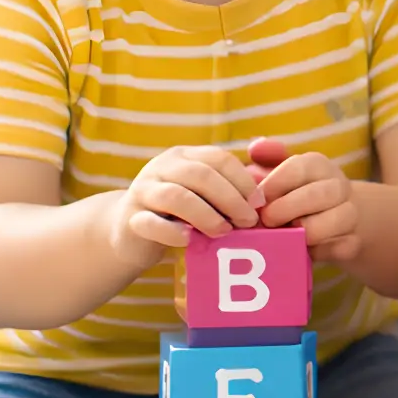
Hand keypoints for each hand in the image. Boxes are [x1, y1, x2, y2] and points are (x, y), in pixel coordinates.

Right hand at [107, 145, 257, 262]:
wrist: (131, 233)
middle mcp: (162, 167)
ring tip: (223, 231)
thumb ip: (230, 189)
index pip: (218, 158)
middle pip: (201, 175)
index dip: (243, 180)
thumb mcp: (204, 196)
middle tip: (248, 221)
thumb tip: (266, 196)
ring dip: (206, 215)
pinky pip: (151, 223)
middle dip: (230, 198)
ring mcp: (143, 191)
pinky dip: (173, 232)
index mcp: (184, 157)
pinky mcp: (130, 219)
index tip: (260, 204)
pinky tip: (189, 240)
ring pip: (176, 196)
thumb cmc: (179, 214)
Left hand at [249, 136, 358, 262]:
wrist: (339, 220)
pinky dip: (318, 251)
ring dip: (307, 230)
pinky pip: (338, 247)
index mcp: (318, 166)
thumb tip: (256, 147)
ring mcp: (350, 213)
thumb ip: (266, 160)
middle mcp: (338, 186)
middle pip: (318, 194)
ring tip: (287, 236)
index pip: (299, 168)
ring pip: (335, 220)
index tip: (257, 200)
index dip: (274, 185)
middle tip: (267, 220)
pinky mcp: (353, 242)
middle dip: (288, 208)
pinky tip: (303, 250)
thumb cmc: (298, 196)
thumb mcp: (281, 175)